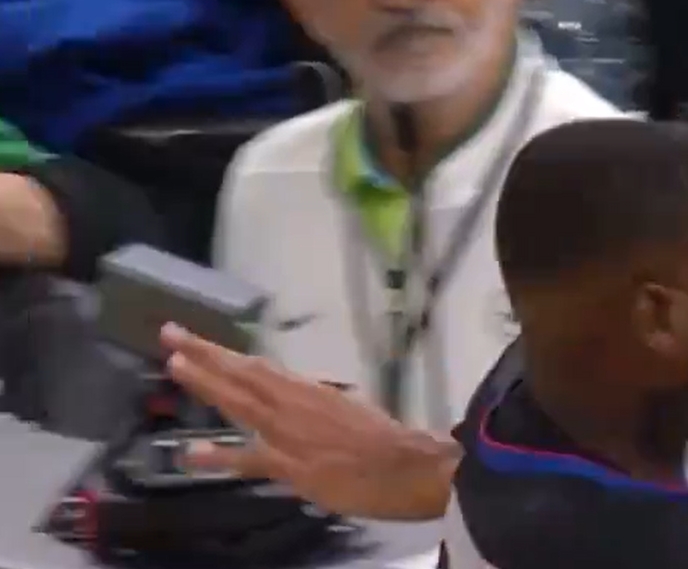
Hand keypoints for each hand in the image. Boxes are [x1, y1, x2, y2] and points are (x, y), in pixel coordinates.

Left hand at [160, 323, 457, 519]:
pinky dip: (220, 456)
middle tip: (170, 334)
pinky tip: (190, 454)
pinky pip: (249, 459)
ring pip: (242, 402)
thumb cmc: (387, 439)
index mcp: (309, 391)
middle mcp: (294, 403)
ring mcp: (289, 432)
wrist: (406, 465)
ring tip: (175, 365)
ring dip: (208, 383)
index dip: (222, 353)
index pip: (258, 367)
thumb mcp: (350, 411)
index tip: (191, 339)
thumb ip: (319, 409)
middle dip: (205, 354)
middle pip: (243, 374)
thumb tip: (307, 407)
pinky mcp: (292, 464)